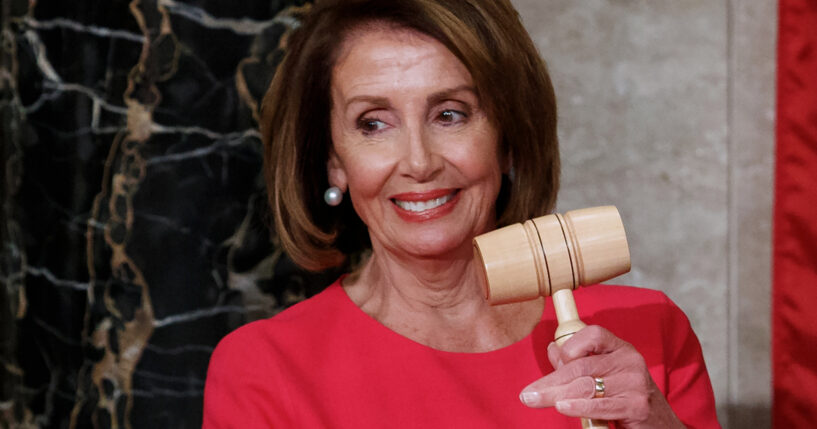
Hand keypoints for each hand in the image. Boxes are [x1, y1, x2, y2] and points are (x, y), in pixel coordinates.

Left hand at [519, 325, 684, 427]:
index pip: (593, 334)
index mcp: (621, 350)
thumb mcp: (603, 378)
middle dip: (550, 382)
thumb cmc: (625, 401)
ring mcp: (636, 383)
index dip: (571, 345)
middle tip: (527, 394)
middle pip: (581, 366)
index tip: (555, 362)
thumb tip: (553, 348)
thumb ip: (578, 363)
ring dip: (555, 395)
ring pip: (586, 386)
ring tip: (534, 400)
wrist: (660, 427)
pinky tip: (562, 407)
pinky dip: (579, 407)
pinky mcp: (637, 405)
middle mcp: (630, 361)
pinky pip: (601, 405)